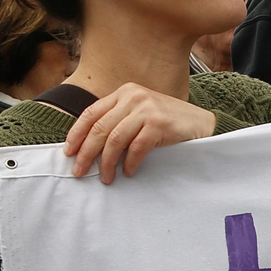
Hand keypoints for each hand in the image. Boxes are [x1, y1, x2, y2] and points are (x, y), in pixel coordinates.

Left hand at [62, 82, 217, 183]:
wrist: (201, 125)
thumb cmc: (168, 123)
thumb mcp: (140, 113)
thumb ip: (119, 120)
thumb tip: (89, 145)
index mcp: (124, 92)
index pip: (91, 113)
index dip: (76, 134)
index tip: (69, 152)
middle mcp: (133, 96)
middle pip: (99, 128)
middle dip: (86, 152)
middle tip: (79, 171)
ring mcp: (147, 109)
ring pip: (114, 139)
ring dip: (106, 162)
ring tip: (106, 178)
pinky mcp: (159, 123)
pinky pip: (136, 147)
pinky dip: (129, 163)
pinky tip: (128, 172)